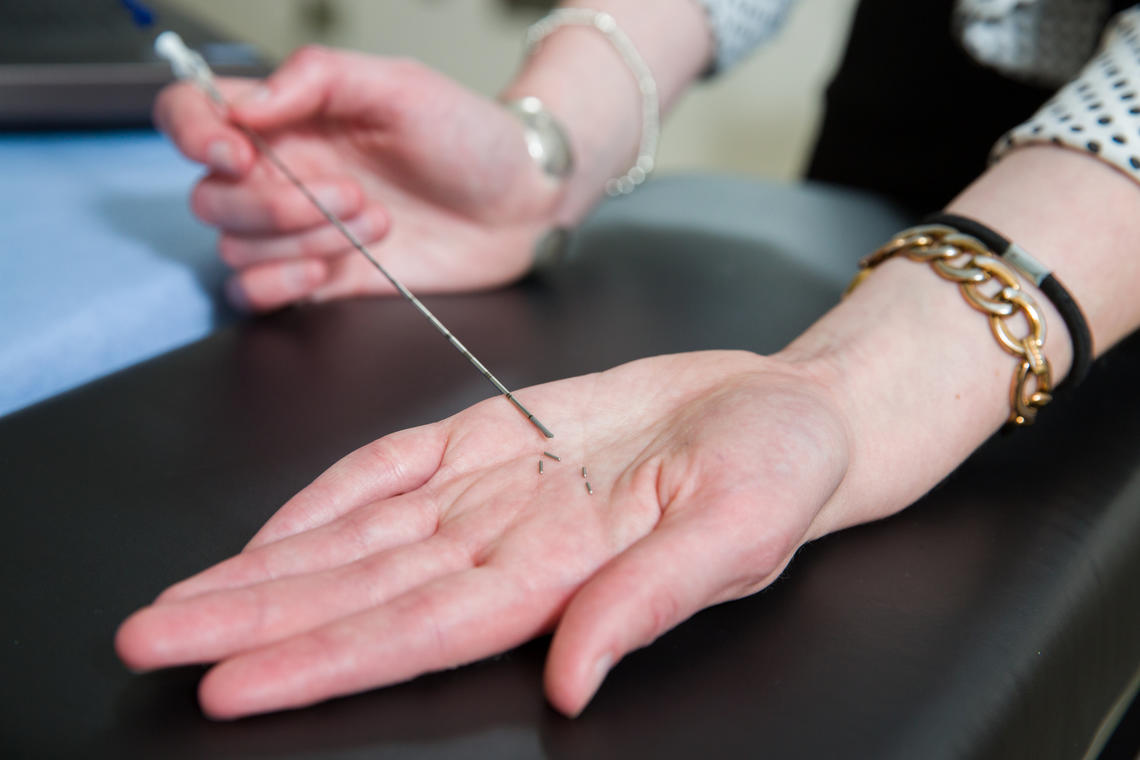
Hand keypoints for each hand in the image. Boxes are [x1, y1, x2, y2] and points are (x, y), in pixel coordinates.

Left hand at [116, 351, 851, 718]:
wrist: (788, 409)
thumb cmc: (781, 469)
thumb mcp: (743, 527)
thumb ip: (654, 598)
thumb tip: (575, 676)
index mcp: (563, 571)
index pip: (420, 629)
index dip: (326, 658)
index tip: (233, 684)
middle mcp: (510, 541)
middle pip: (362, 592)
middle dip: (255, 621)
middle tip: (152, 643)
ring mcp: (495, 492)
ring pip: (360, 539)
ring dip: (268, 572)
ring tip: (182, 605)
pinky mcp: (496, 438)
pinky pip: (394, 468)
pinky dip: (328, 496)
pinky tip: (274, 530)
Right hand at [155, 46, 561, 310]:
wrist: (520, 203)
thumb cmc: (470, 136)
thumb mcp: (401, 84)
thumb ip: (317, 79)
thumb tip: (246, 103)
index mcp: (290, 116)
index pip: (193, 114)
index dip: (194, 134)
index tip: (239, 152)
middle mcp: (284, 171)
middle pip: (211, 195)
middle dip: (276, 203)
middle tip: (353, 194)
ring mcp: (299, 228)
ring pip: (235, 246)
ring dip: (299, 241)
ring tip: (375, 222)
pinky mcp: (321, 276)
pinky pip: (254, 292)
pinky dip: (278, 287)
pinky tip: (328, 271)